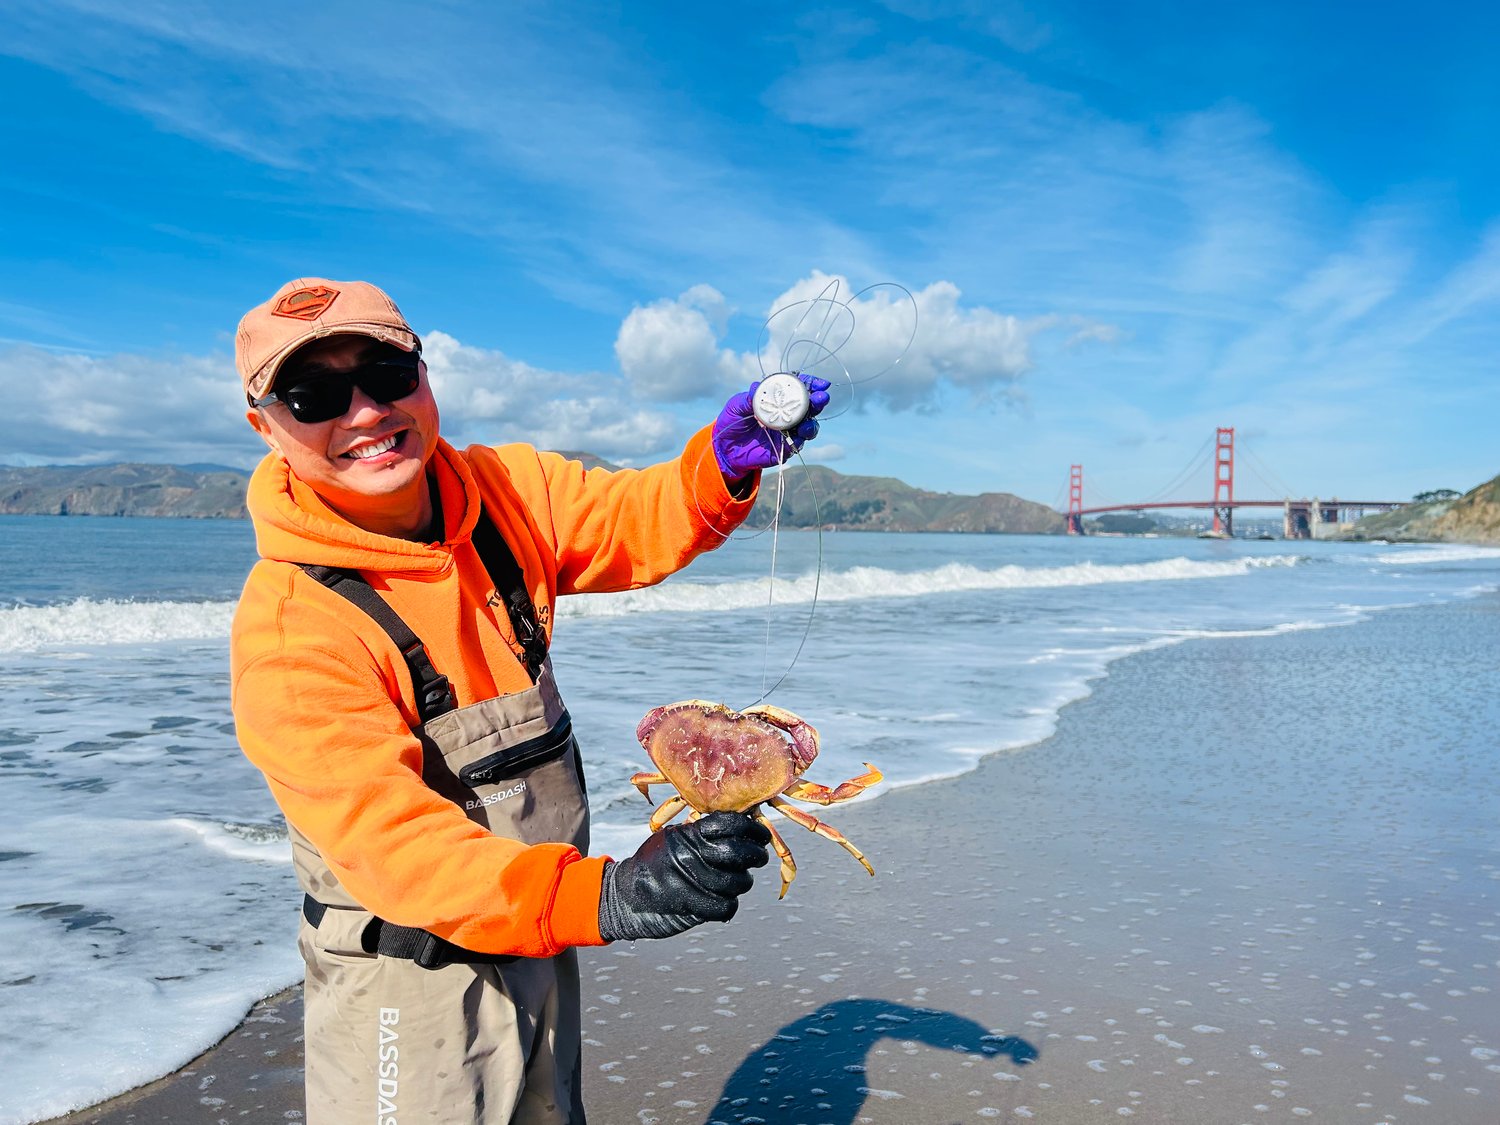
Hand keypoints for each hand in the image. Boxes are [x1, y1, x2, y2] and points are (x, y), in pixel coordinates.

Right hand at [597, 812, 770, 940]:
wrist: (625, 895)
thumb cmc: (654, 863)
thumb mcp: (672, 838)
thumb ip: (700, 833)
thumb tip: (740, 825)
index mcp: (688, 834)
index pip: (730, 823)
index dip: (752, 829)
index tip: (761, 835)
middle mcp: (691, 855)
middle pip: (738, 852)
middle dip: (756, 855)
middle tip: (759, 856)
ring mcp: (690, 881)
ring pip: (737, 882)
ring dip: (743, 881)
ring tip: (739, 879)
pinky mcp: (690, 906)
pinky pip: (726, 906)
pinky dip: (729, 905)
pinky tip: (725, 901)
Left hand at [712, 374, 831, 480]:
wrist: (725, 447)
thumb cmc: (733, 420)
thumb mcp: (737, 405)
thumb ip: (748, 397)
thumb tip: (757, 387)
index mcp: (779, 399)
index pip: (798, 388)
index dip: (811, 384)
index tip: (821, 384)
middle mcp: (787, 414)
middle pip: (809, 407)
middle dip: (818, 401)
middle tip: (822, 398)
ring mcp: (788, 431)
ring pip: (808, 427)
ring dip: (811, 424)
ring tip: (807, 424)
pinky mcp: (784, 448)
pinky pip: (796, 445)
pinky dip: (798, 441)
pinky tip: (796, 438)